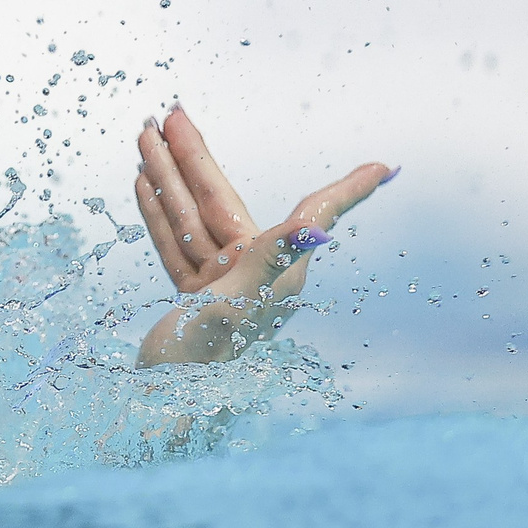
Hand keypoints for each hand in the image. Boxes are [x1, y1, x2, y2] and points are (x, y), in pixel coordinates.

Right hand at [134, 105, 393, 365]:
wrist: (161, 415)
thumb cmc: (200, 367)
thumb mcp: (233, 307)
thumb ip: (270, 260)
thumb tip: (313, 229)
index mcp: (276, 275)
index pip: (312, 217)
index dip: (347, 189)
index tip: (384, 167)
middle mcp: (255, 276)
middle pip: (222, 201)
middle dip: (194, 156)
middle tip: (172, 113)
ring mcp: (223, 286)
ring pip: (192, 217)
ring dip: (167, 176)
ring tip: (143, 135)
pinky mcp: (195, 298)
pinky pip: (176, 243)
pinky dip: (158, 211)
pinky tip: (143, 182)